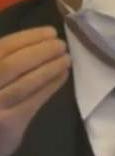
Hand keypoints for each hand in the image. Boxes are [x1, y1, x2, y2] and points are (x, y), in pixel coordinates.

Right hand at [0, 27, 70, 155]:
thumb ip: (3, 59)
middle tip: (62, 45)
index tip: (50, 31)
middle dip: (42, 51)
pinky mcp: (9, 124)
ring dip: (51, 68)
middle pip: (13, 65)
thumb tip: (34, 40)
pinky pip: (35, 100)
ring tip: (67, 58)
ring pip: (26, 83)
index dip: (28, 37)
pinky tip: (63, 75)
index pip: (2, 48)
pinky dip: (51, 85)